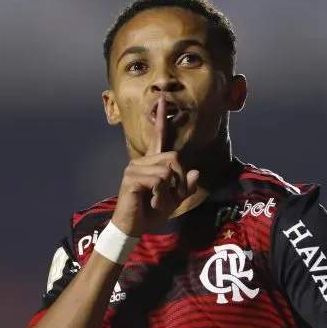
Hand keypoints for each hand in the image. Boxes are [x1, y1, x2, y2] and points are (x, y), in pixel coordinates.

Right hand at [110, 98, 200, 237]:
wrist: (133, 227)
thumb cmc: (150, 212)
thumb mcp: (173, 200)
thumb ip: (185, 187)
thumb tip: (195, 173)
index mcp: (152, 163)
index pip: (158, 137)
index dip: (162, 119)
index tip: (162, 100)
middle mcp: (142, 161)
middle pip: (174, 158)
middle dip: (179, 181)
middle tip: (168, 198)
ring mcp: (134, 168)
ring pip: (168, 172)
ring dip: (168, 192)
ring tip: (156, 202)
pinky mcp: (131, 178)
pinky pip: (158, 181)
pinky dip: (160, 196)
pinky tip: (150, 202)